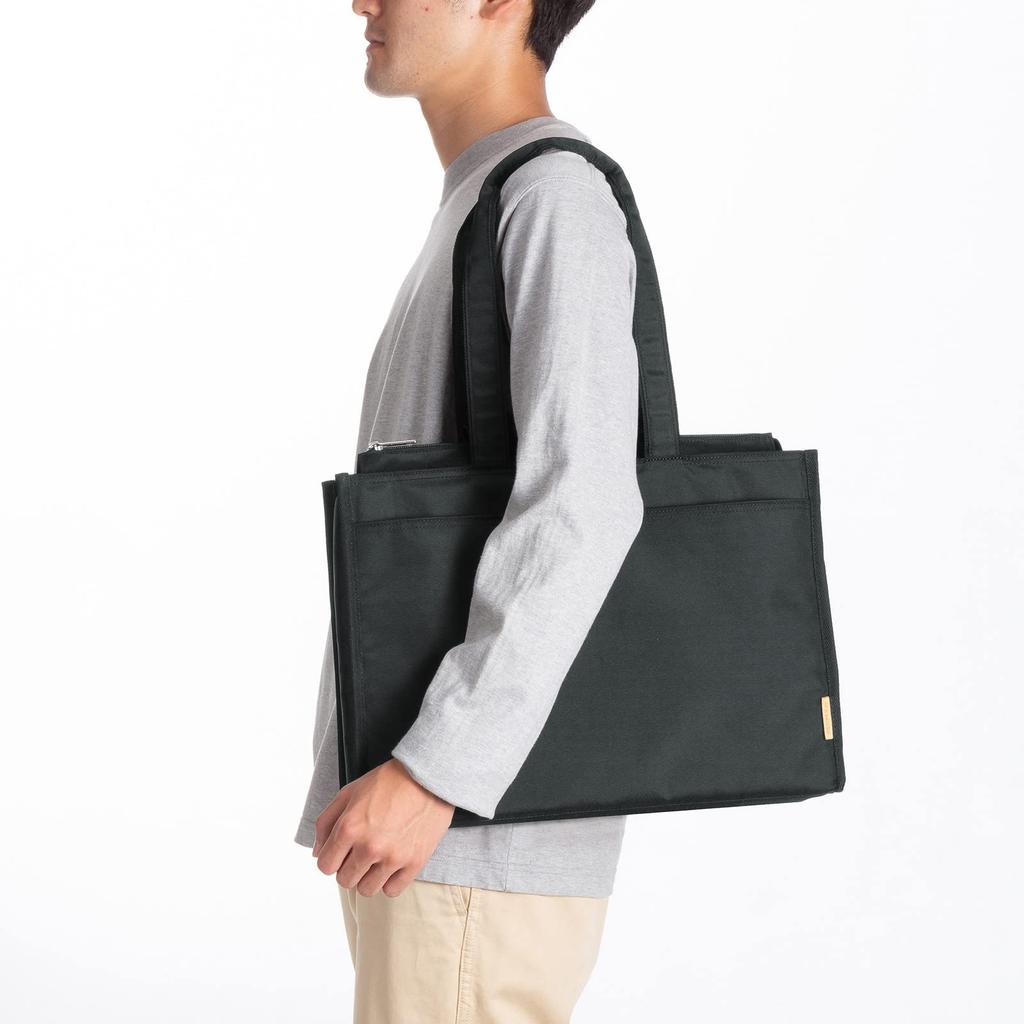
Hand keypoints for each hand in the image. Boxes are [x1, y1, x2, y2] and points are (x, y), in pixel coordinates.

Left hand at [312, 757, 454, 897]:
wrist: (427, 777)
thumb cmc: (387, 782)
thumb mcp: (348, 792)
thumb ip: (326, 823)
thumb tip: (317, 853)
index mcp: (349, 828)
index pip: (325, 866)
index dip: (331, 858)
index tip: (341, 851)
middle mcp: (369, 847)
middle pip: (345, 880)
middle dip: (348, 867)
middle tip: (361, 851)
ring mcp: (393, 857)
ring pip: (367, 890)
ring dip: (368, 876)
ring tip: (377, 858)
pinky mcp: (414, 863)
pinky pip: (392, 891)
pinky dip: (389, 881)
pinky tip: (393, 863)